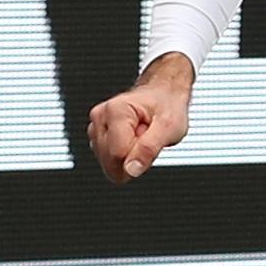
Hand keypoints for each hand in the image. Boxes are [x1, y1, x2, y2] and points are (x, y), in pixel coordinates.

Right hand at [87, 56, 195, 183]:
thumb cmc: (167, 106)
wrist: (163, 94)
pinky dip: (124, 155)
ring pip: (108, 162)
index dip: (138, 155)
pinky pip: (108, 159)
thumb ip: (149, 149)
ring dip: (128, 156)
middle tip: (146, 137)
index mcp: (115, 111)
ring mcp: (96, 126)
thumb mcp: (169, 127)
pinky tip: (133, 140)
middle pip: (110, 160)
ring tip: (141, 136)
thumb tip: (131, 170)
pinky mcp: (96, 135)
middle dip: (133, 156)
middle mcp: (100, 117)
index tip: (150, 140)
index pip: (118, 154)